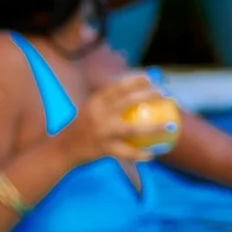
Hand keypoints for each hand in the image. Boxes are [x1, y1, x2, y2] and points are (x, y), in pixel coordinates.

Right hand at [59, 72, 177, 164]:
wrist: (61, 149)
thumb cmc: (81, 127)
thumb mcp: (90, 109)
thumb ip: (107, 102)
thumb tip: (132, 92)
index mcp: (95, 102)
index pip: (117, 87)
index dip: (134, 80)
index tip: (150, 77)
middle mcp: (98, 114)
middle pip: (127, 102)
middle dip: (148, 95)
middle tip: (165, 94)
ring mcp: (101, 132)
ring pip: (133, 129)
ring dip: (154, 127)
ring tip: (170, 125)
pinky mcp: (103, 149)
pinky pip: (127, 152)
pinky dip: (140, 154)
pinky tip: (153, 154)